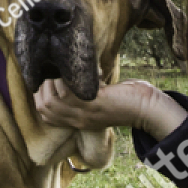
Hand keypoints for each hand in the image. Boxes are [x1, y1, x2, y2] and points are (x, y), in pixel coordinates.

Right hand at [34, 78, 186, 139]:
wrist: (148, 109)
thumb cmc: (125, 99)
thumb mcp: (96, 100)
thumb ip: (80, 91)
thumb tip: (66, 67)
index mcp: (76, 121)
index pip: (43, 113)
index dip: (39, 92)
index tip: (45, 76)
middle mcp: (77, 121)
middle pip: (44, 106)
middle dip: (43, 84)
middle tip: (56, 68)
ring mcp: (84, 115)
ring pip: (52, 98)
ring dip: (55, 78)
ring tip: (69, 66)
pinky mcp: (94, 105)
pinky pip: (69, 91)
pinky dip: (71, 76)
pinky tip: (84, 68)